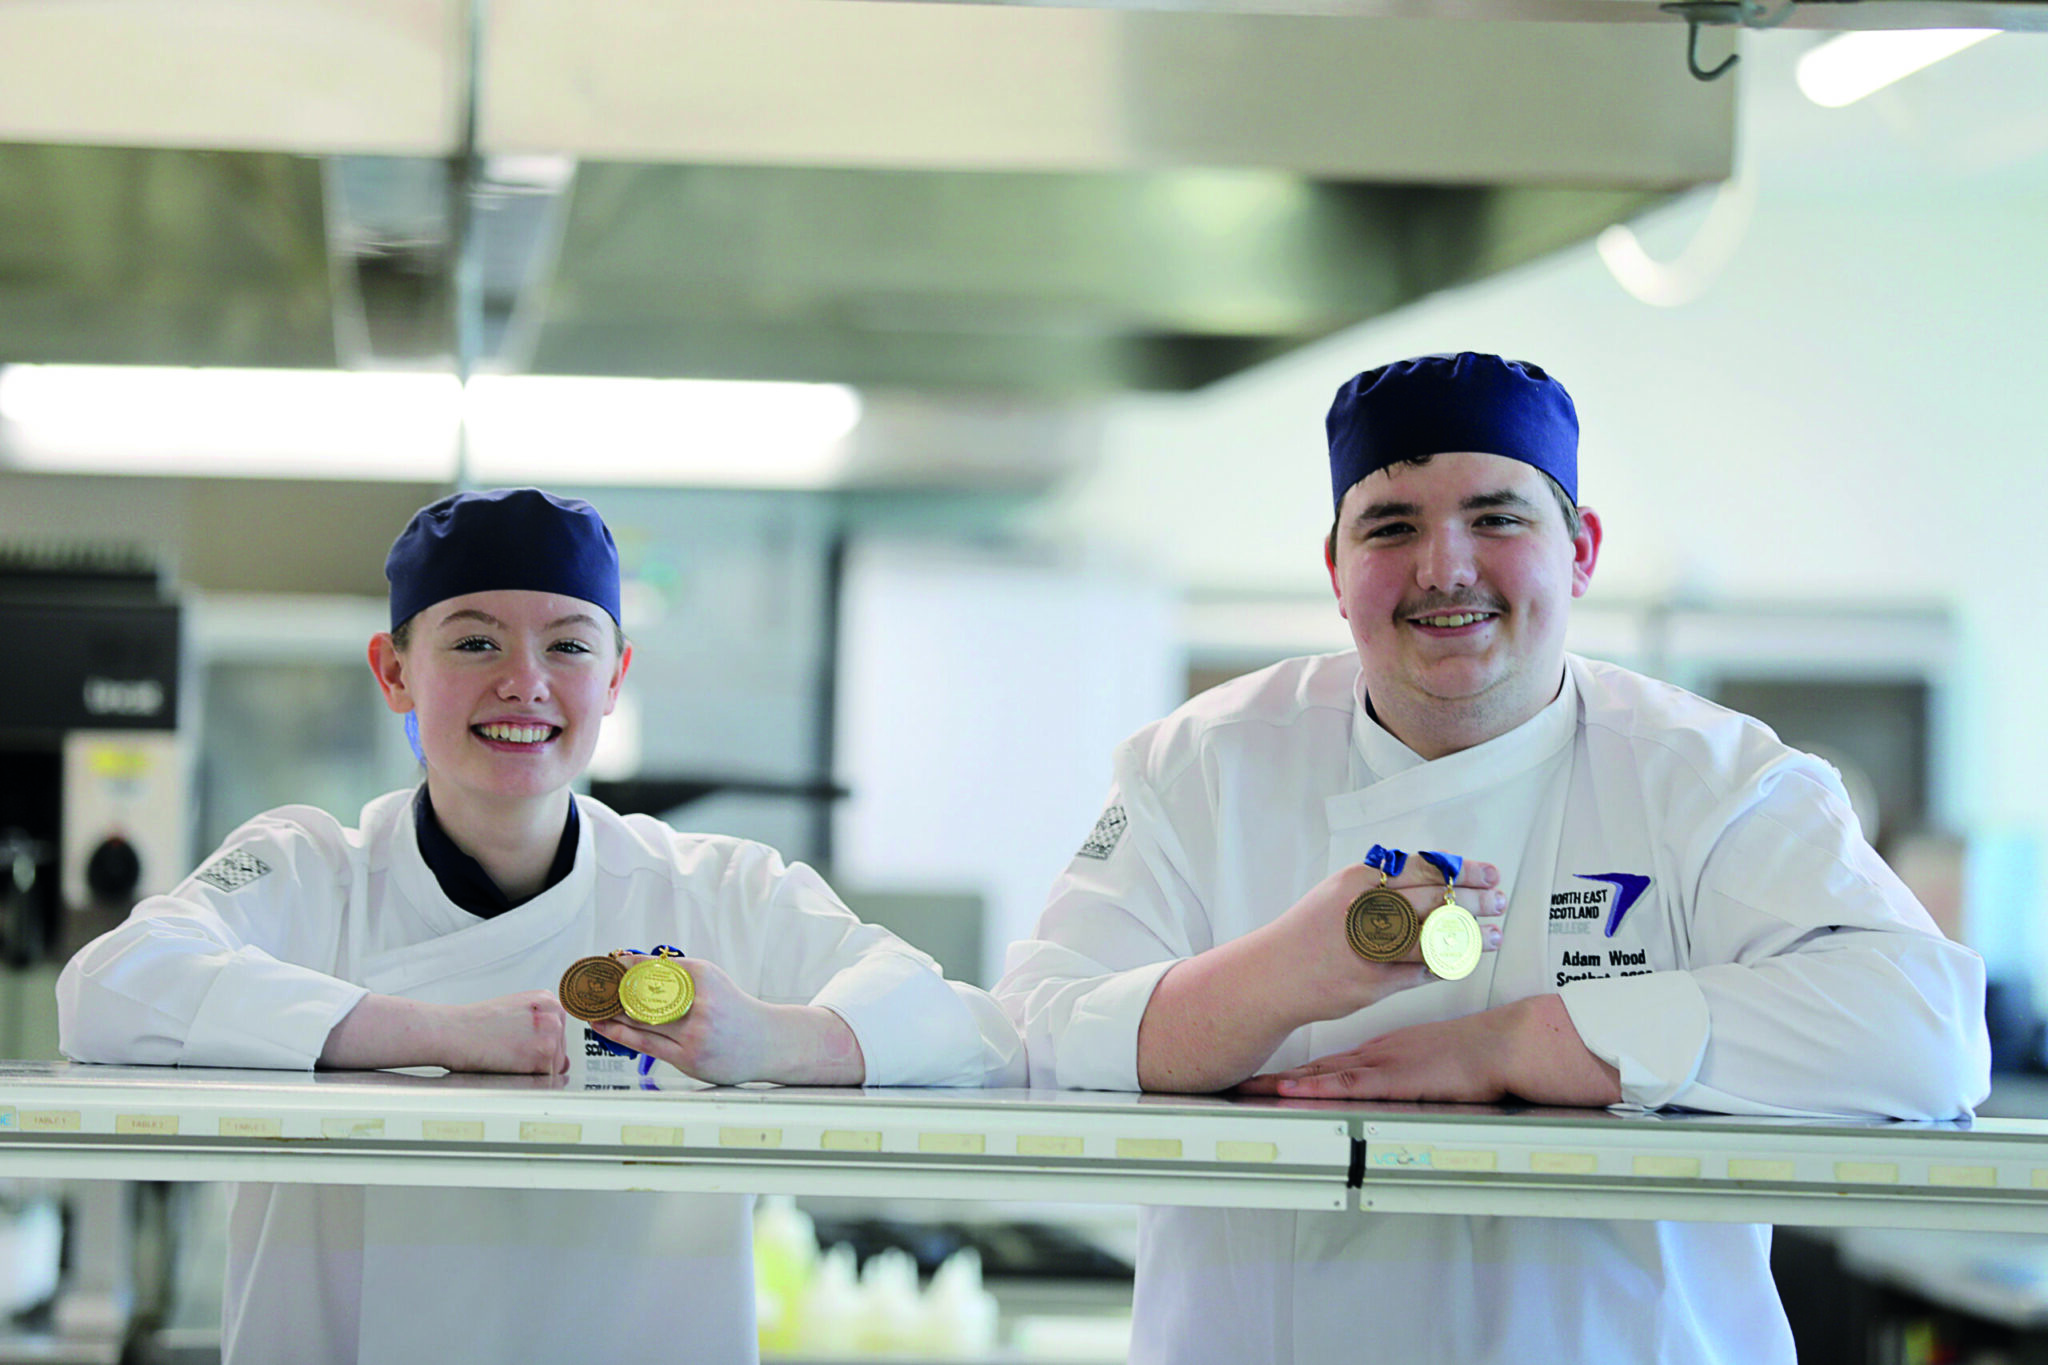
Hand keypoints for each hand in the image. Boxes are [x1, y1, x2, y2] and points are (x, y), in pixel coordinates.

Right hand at [433, 991, 571, 1073]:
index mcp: (548, 1000)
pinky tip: (510, 1065)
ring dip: (532, 1070)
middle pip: (559, 1050)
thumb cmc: (475, 1024)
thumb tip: (564, 1062)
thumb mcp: (516, 1014)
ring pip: (554, 1066)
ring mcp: (550, 1035)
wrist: (454, 1032)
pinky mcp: (543, 1056)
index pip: (560, 1031)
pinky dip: (529, 1080)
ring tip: (508, 1056)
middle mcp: (554, 1015)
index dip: (539, 1043)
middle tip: (511, 1051)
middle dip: (538, 1057)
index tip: (525, 1044)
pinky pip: (546, 1079)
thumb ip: (541, 1030)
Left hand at [588, 957, 864, 1086]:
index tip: (604, 963)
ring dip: (610, 1012)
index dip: (624, 966)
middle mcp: (700, 1004)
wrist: (766, 1042)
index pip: (653, 969)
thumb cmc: (732, 1008)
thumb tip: (629, 965)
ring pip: (641, 1021)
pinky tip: (604, 1026)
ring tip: (589, 1005)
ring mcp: (695, 1034)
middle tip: (587, 985)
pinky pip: (646, 1044)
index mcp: (703, 977)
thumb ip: (673, 972)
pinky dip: (620, 1034)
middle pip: (642, 994)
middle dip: (611, 990)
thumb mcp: (709, 978)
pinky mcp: (689, 1058)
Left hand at [1236, 1011, 1505, 1101]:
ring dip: (1283, 1083)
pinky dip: (1316, 1088)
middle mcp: (1374, 1052)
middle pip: (1315, 1065)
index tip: (1263, 1073)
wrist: (1501, 1044)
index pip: (1327, 1058)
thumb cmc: (1474, 1050)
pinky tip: (1291, 1090)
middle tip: (1239, 1081)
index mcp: (1381, 1047)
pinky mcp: (1396, 1079)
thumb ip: (1406, 1062)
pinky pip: (1348, 1085)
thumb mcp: (1430, 1052)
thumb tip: (1390, 1075)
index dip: (1293, 1067)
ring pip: (1322, 1074)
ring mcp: (1382, 1064)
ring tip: (1248, 1088)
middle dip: (1275, 1076)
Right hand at [1277, 859, 1505, 1017]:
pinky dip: (1447, 964)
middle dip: (1475, 901)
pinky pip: (1423, 971)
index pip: (1424, 868)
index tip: (1490, 873)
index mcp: (1359, 881)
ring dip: (1472, 936)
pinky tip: (1463, 960)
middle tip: (1499, 902)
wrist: (1275, 975)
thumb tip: (1435, 877)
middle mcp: (1366, 911)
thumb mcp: (1339, 892)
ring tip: (1496, 936)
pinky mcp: (1374, 983)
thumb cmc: (1310, 931)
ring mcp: (1370, 948)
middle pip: (1436, 900)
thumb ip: (1381, 885)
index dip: (1463, 870)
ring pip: (1436, 937)